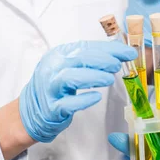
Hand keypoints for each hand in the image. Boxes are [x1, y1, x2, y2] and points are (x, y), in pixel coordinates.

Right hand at [19, 42, 136, 142]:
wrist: (30, 112)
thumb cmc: (56, 87)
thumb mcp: (69, 67)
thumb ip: (91, 60)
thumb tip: (121, 54)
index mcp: (59, 54)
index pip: (87, 47)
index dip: (110, 49)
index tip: (129, 52)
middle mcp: (53, 68)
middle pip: (79, 59)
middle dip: (103, 60)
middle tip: (118, 65)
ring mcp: (50, 88)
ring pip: (71, 77)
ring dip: (93, 76)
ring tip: (109, 79)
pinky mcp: (52, 108)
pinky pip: (67, 103)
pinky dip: (83, 99)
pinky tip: (96, 98)